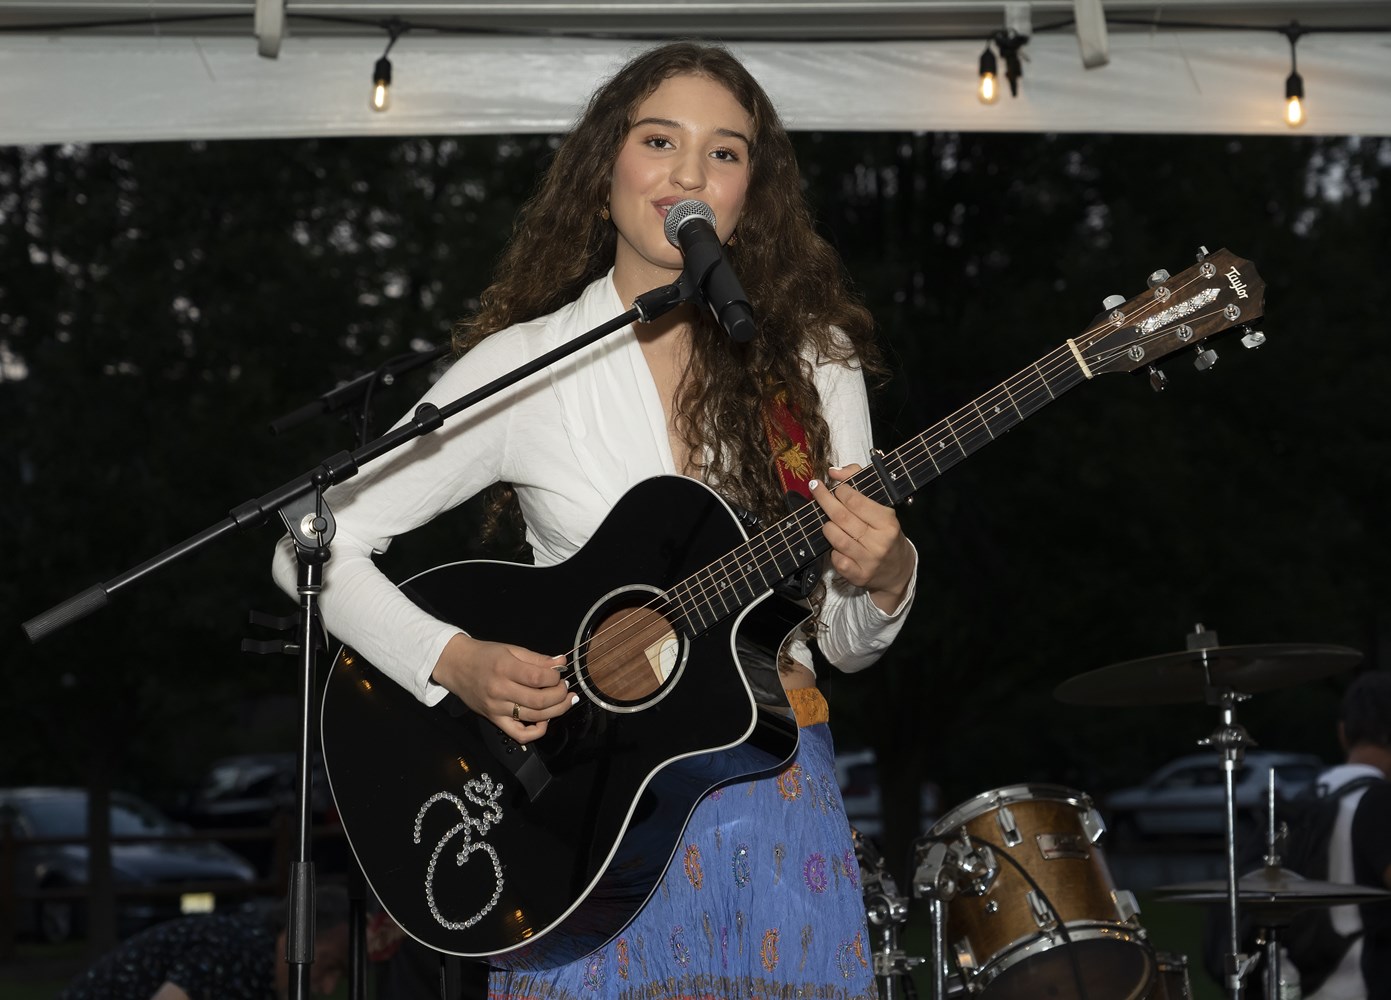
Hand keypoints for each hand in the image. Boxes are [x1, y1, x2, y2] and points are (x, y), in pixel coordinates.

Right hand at [430, 633, 572, 744]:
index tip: (559, 673)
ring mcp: (496, 708)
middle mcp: (499, 690)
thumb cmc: (484, 655)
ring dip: (556, 710)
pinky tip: (545, 720)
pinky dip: (536, 732)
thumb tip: (562, 662)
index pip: (538, 678)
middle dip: (560, 695)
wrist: (455, 665)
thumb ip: (537, 658)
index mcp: (504, 668)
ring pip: (534, 717)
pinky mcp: (494, 720)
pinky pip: (518, 734)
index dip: (555, 677)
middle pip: (539, 700)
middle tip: (566, 688)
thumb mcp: (510, 649)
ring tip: (564, 701)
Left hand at [810, 464, 914, 612]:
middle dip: (825, 500)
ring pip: (835, 538)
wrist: (897, 569)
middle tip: (815, 489)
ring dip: (827, 527)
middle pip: (842, 518)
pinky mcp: (858, 576)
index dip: (840, 491)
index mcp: (888, 522)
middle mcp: (879, 542)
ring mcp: (869, 561)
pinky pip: (836, 559)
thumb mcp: (881, 507)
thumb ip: (859, 482)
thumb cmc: (885, 533)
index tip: (835, 487)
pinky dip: (832, 551)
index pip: (857, 502)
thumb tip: (834, 472)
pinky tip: (837, 546)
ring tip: (829, 521)